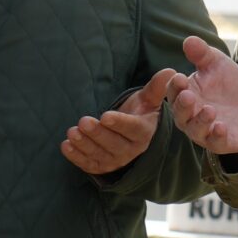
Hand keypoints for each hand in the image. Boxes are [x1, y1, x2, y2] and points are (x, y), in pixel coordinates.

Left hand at [60, 69, 174, 176]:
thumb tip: (170, 71)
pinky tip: (66, 146)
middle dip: (97, 133)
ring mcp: (116, 160)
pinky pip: (89, 164)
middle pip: (114, 144)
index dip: (119, 123)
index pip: (132, 129)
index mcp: (144, 132)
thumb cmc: (139, 112)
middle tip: (83, 121)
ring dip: (85, 145)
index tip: (105, 116)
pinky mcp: (102, 166)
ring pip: (100, 154)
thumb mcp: (148, 99)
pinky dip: (76, 157)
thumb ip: (156, 87)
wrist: (132, 134)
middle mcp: (132, 150)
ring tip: (72, 132)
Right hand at [165, 36, 237, 160]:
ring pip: (195, 129)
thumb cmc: (227, 86)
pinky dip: (217, 136)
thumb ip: (203, 55)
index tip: (179, 77)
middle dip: (183, 104)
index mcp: (185, 94)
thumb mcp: (218, 65)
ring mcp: (204, 130)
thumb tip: (189, 40)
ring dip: (200, 120)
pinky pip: (215, 142)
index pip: (174, 90)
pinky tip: (221, 127)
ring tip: (209, 110)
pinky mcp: (220, 142)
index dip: (175, 85)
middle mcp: (189, 115)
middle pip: (180, 112)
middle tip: (189, 95)